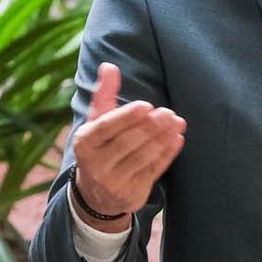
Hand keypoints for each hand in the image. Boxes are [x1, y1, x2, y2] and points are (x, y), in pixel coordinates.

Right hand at [69, 63, 184, 225]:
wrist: (96, 195)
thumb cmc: (100, 147)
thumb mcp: (96, 122)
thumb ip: (104, 95)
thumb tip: (109, 66)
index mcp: (85, 143)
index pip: (106, 128)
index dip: (126, 117)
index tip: (146, 106)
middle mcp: (96, 165)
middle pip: (128, 143)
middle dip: (150, 127)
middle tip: (168, 113)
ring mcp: (114, 182)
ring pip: (143, 158)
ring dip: (163, 139)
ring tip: (177, 122)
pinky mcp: (132, 194)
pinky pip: (153, 171)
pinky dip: (167, 154)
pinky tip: (177, 139)